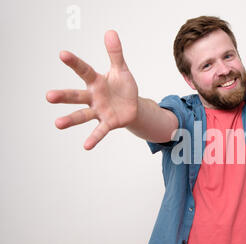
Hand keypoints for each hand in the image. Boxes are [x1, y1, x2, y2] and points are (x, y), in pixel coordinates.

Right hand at [46, 30, 137, 149]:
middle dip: (63, 96)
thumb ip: (115, 53)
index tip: (62, 54)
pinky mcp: (108, 123)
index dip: (75, 62)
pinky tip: (86, 146)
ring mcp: (98, 111)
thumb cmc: (123, 87)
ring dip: (70, 120)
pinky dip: (93, 138)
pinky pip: (100, 131)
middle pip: (76, 96)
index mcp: (96, 82)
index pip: (84, 70)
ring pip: (82, 115)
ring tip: (57, 124)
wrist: (132, 106)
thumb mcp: (122, 70)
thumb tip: (111, 32)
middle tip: (49, 96)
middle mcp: (93, 97)